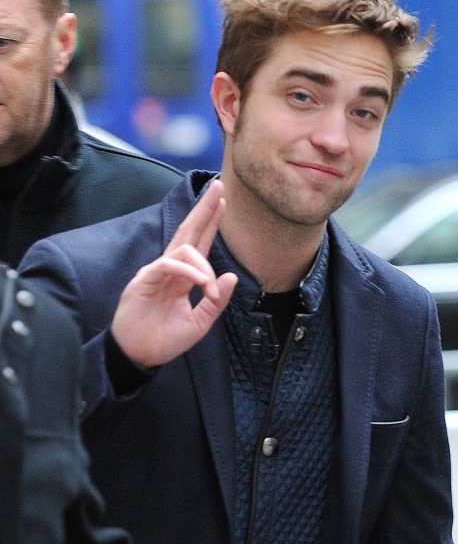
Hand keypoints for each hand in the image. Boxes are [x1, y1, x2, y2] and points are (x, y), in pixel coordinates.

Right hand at [111, 179, 236, 366]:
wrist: (140, 356)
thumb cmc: (164, 340)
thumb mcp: (200, 323)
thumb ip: (216, 301)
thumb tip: (231, 276)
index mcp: (182, 277)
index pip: (199, 243)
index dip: (211, 222)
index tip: (223, 202)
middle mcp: (170, 269)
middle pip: (188, 231)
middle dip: (204, 209)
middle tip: (219, 187)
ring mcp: (156, 272)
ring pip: (183, 249)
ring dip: (204, 265)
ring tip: (209, 289)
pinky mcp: (144, 280)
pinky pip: (169, 264)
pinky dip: (188, 270)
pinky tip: (200, 282)